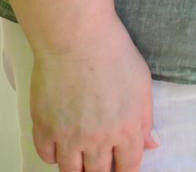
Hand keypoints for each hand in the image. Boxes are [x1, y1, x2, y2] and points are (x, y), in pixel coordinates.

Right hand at [27, 18, 159, 171]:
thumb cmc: (113, 53)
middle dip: (103, 170)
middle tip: (100, 162)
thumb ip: (146, 118)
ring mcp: (69, 136)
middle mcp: (98, 140)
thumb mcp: (142, 83)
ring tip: (80, 158)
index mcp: (126, 129)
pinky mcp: (44, 128)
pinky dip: (54, 154)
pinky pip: (47, 156)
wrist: (76, 38)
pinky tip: (60, 144)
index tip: (122, 166)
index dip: (125, 169)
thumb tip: (151, 144)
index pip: (128, 167)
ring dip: (78, 168)